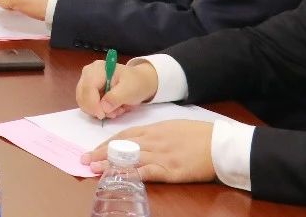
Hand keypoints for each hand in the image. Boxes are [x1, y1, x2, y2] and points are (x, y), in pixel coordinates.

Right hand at [75, 59, 159, 119]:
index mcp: (98, 69)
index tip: (102, 115)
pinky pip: (88, 104)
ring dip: (99, 110)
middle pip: (82, 95)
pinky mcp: (89, 90)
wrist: (141, 81)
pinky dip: (98, 110)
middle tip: (113, 113)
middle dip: (96, 108)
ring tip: (115, 110)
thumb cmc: (137, 83)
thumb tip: (103, 108)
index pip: (88, 87)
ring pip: (84, 102)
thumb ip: (115, 98)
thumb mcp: (129, 90)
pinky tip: (111, 108)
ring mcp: (87, 81)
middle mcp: (88, 73)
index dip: (92, 103)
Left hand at [82, 120, 216, 182]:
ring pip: (130, 159)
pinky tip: (121, 177)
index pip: (123, 136)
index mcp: (154, 130)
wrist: (221, 144)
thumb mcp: (172, 127)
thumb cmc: (199, 134)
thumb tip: (140, 139)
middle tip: (84, 160)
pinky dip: (133, 174)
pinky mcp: (171, 170)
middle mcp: (154, 141)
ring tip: (94, 169)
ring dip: (111, 164)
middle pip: (122, 147)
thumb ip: (155, 133)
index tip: (93, 149)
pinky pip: (148, 171)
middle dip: (101, 153)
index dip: (106, 143)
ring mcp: (162, 156)